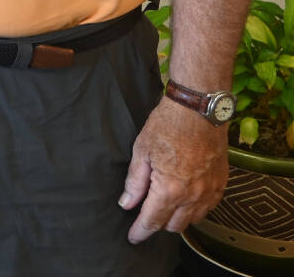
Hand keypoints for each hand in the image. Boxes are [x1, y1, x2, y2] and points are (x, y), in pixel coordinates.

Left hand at [120, 97, 228, 242]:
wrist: (198, 111)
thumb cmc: (166, 126)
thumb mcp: (141, 151)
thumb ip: (134, 182)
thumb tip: (126, 203)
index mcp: (169, 189)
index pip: (152, 221)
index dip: (140, 232)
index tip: (133, 238)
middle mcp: (192, 196)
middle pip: (173, 226)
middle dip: (157, 224)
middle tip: (145, 214)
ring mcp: (209, 191)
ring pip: (192, 220)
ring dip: (177, 219)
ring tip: (163, 207)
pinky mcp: (221, 184)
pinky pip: (208, 208)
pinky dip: (195, 210)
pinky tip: (185, 200)